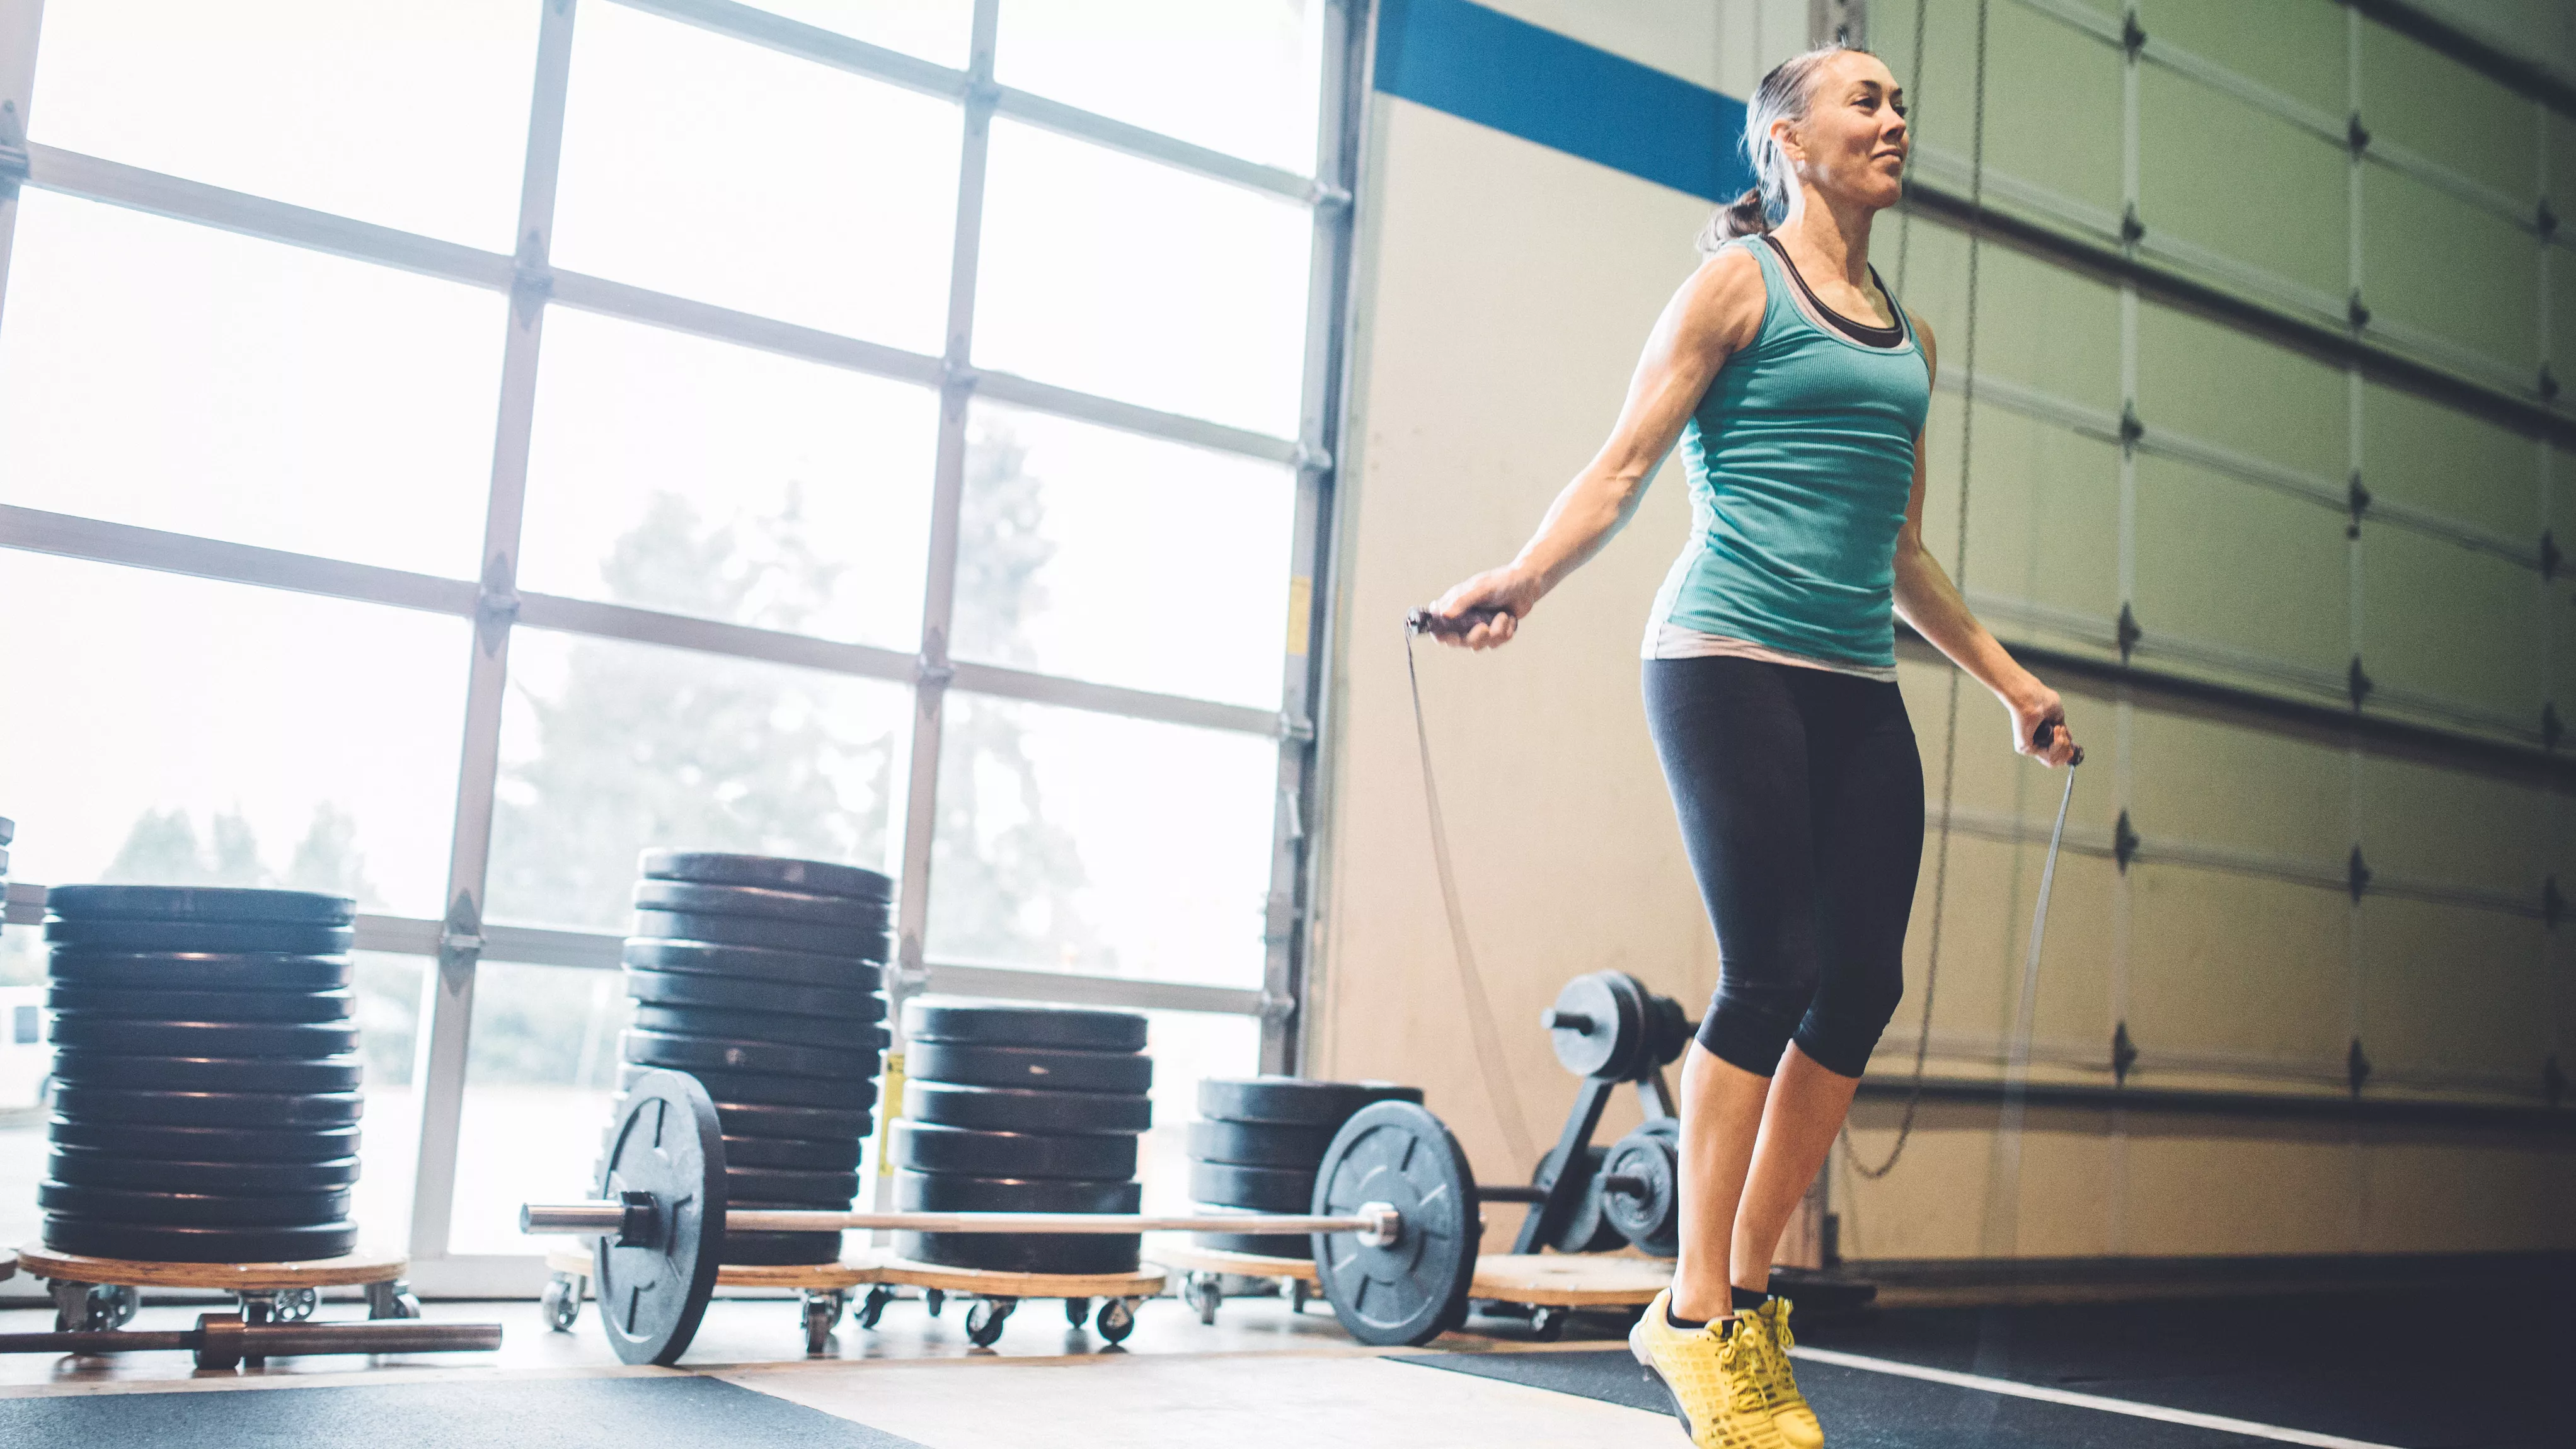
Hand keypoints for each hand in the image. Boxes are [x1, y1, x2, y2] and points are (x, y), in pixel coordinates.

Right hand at [1425, 567, 1540, 649]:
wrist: (1528, 584)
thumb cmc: (1502, 581)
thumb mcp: (1481, 588)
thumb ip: (1462, 601)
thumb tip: (1444, 615)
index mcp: (1455, 605)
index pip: (1439, 625)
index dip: (1441, 635)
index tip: (1453, 636)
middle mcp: (1464, 618)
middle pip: (1458, 641)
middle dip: (1474, 637)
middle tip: (1484, 627)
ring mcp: (1479, 626)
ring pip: (1478, 645)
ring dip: (1494, 632)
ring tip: (1503, 616)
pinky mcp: (1494, 633)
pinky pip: (1495, 643)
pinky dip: (1504, 632)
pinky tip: (1510, 618)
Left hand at [2006, 686, 2078, 767]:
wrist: (2030, 696)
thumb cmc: (2041, 700)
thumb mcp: (2058, 716)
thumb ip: (2062, 730)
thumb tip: (2069, 739)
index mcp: (2041, 738)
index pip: (2055, 756)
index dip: (2066, 751)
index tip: (2069, 739)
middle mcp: (2034, 745)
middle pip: (2057, 761)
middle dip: (2066, 747)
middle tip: (2061, 731)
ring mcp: (2029, 748)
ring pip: (2054, 760)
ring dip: (2062, 744)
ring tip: (2057, 729)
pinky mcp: (2026, 748)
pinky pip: (2049, 756)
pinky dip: (2058, 744)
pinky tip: (2055, 731)